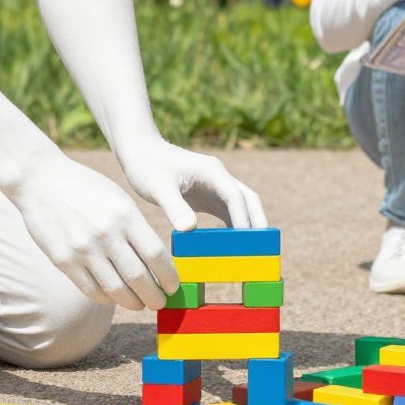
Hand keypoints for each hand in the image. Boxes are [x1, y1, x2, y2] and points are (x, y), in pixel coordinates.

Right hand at [3, 153, 175, 310]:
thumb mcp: (119, 199)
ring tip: (141, 303)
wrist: (40, 181)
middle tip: (161, 302)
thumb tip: (156, 261)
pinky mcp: (63, 261)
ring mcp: (82, 250)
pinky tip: (114, 296)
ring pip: (115, 289)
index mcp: (125, 215)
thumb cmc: (87, 188)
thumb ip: (136, 228)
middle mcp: (105, 234)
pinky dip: (107, 297)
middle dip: (154, 296)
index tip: (174, 285)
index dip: (168, 276)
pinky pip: (91, 289)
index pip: (155, 254)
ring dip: (133, 302)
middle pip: (138, 277)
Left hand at [118, 138, 267, 233]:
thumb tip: (190, 229)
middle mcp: (219, 178)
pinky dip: (234, 227)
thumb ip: (174, 207)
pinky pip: (228, 212)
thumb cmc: (148, 166)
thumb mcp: (158, 187)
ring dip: (248, 225)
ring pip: (242, 206)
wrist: (141, 152)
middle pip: (248, 199)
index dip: (243, 219)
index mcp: (212, 172)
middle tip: (263, 248)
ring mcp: (216, 186)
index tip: (245, 242)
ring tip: (253, 251)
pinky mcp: (208, 196)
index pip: (235, 196)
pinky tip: (232, 246)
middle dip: (257, 222)